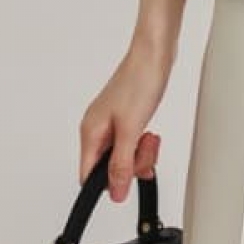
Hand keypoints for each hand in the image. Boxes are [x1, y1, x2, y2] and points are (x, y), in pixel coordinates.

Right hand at [78, 41, 173, 201]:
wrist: (155, 51)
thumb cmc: (140, 80)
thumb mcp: (132, 129)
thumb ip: (122, 163)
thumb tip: (115, 192)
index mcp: (91, 132)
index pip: (88, 176)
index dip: (110, 183)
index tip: (130, 175)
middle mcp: (97, 128)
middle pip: (108, 167)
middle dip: (131, 164)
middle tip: (145, 148)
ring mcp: (111, 121)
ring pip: (122, 154)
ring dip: (140, 152)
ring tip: (150, 137)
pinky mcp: (126, 114)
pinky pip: (131, 140)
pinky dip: (142, 141)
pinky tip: (150, 132)